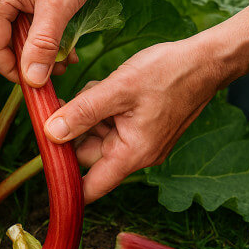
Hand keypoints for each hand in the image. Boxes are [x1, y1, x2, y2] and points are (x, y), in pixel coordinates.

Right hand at [0, 0, 102, 86]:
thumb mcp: (59, 6)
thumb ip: (43, 45)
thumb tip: (32, 81)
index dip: (15, 71)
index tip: (40, 84)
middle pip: (1, 41)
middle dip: (30, 60)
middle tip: (59, 67)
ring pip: (12, 33)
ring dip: (37, 48)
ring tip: (65, 54)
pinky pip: (18, 20)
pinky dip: (38, 33)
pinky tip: (60, 38)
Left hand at [44, 38, 224, 203]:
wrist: (206, 61)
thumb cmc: (168, 73)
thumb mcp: (118, 89)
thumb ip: (82, 112)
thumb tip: (50, 133)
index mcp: (132, 154)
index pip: (91, 187)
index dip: (65, 183)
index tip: (43, 167)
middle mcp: (136, 153)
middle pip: (88, 154)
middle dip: (74, 129)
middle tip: (63, 103)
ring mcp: (139, 139)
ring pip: (97, 134)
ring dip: (88, 114)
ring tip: (99, 89)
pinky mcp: (141, 125)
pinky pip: (110, 122)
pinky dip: (102, 107)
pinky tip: (108, 87)